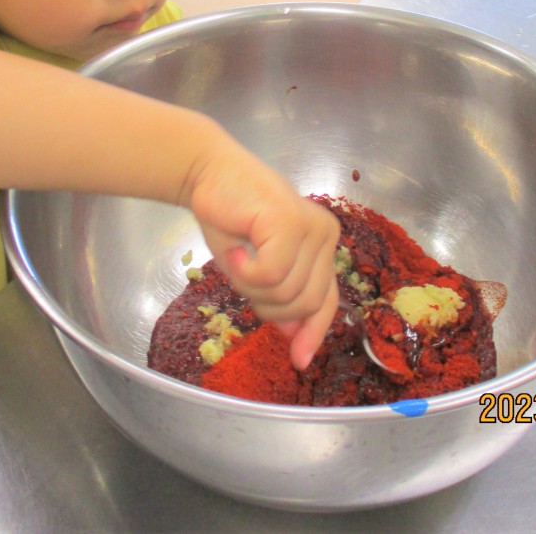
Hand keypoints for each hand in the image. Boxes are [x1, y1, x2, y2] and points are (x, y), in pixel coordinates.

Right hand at [185, 139, 340, 369]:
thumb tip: (293, 335)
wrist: (208, 175)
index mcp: (322, 246)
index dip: (313, 332)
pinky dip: (244, 271)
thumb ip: (278, 295)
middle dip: (270, 307)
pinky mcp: (291, 223)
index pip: (326, 300)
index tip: (299, 360)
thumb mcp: (255, 268)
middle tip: (242, 280)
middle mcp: (326, 235)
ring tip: (236, 258)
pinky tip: (234, 249)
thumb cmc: (230, 218)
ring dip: (251, 287)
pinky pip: (271, 274)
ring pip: (287, 293)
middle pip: (307, 303)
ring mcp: (312, 227)